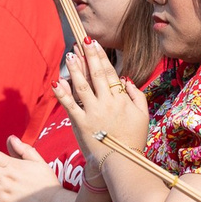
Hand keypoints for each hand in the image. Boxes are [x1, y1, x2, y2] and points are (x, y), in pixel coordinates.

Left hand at [53, 39, 147, 161]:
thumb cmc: (134, 140)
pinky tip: (57, 82)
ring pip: (82, 86)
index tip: (94, 44)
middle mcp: (106, 102)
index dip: (101, 57)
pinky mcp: (81, 124)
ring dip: (75, 69)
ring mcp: (92, 112)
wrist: (122, 161)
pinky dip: (62, 93)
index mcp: (121, 99)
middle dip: (88, 55)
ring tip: (69, 55)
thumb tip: (126, 80)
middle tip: (81, 40)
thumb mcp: (143, 115)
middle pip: (96, 74)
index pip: (110, 72)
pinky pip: (69, 105)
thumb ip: (136, 95)